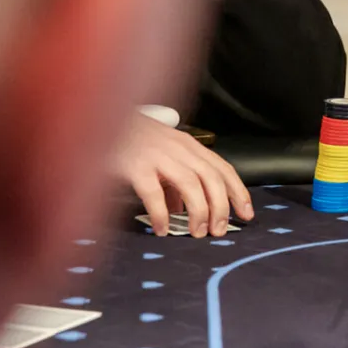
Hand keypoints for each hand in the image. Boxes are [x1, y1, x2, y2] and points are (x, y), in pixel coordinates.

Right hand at [115, 113, 252, 236]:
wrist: (100, 115)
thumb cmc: (130, 137)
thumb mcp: (160, 154)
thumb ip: (172, 181)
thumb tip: (179, 209)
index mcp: (189, 146)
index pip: (223, 169)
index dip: (238, 192)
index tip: (247, 213)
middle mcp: (179, 149)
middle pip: (211, 178)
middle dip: (221, 207)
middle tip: (220, 230)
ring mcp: (158, 156)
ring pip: (190, 184)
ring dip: (199, 211)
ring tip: (198, 233)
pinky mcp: (135, 166)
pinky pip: (153, 192)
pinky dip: (161, 213)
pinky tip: (163, 229)